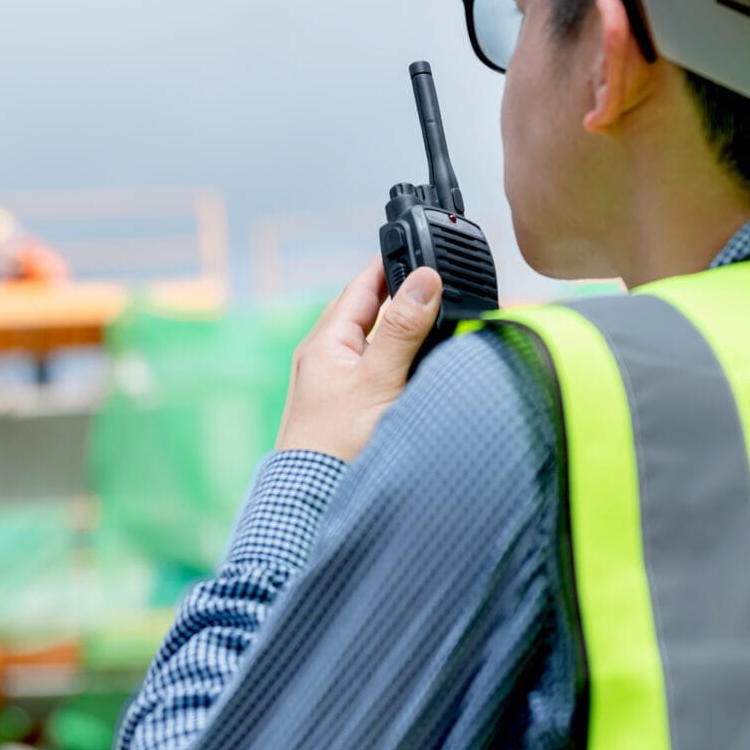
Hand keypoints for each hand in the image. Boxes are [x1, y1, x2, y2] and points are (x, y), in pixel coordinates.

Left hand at [275, 257, 443, 461]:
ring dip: (401, 330)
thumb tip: (424, 279)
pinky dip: (399, 361)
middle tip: (435, 279)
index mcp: (326, 341)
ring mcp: (335, 385)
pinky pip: (376, 371)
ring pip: (374, 343)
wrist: (314, 502)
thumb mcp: (378, 380)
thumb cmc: (337, 445)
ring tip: (435, 317)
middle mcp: (327, 358)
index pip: (362, 286)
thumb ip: (403, 330)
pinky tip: (418, 369)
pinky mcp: (347, 411)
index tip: (420, 247)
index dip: (391, 265)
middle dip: (400, 295)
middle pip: (369, 312)